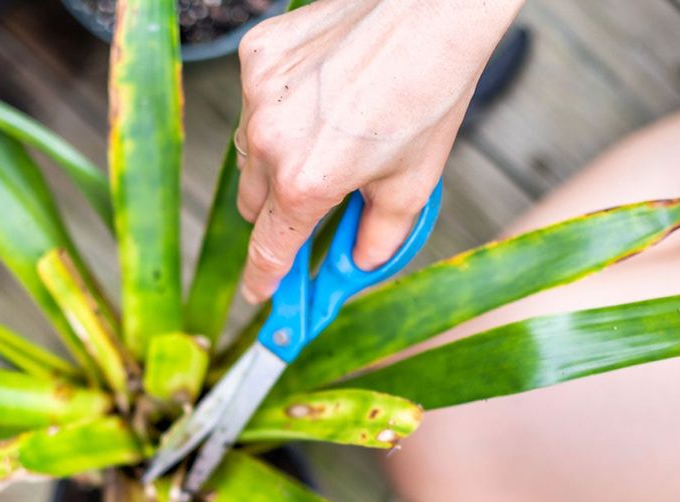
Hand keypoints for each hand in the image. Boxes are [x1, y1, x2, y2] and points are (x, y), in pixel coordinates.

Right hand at [235, 0, 521, 302]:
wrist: (430, 12)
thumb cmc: (429, 93)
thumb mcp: (413, 183)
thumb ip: (379, 238)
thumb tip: (359, 264)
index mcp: (306, 182)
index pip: (269, 250)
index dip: (265, 280)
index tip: (262, 295)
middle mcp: (269, 142)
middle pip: (253, 204)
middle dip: (282, 211)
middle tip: (320, 198)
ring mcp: (257, 95)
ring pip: (249, 151)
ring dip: (278, 157)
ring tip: (332, 130)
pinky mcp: (257, 55)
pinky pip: (254, 101)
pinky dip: (280, 106)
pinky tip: (323, 90)